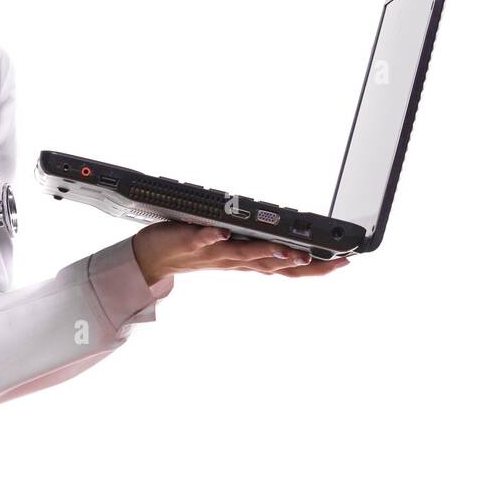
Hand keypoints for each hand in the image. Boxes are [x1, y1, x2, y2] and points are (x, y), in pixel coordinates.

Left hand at [130, 221, 351, 286]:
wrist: (154, 257)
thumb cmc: (198, 248)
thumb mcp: (234, 249)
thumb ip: (259, 245)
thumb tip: (287, 238)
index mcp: (249, 262)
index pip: (289, 269)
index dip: (318, 268)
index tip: (345, 262)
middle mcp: (235, 261)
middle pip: (273, 267)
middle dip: (301, 265)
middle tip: (328, 262)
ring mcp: (214, 253)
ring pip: (242, 256)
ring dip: (263, 253)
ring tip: (284, 250)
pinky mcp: (190, 241)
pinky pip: (201, 239)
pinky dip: (210, 236)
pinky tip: (219, 231)